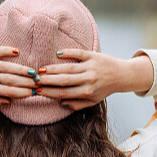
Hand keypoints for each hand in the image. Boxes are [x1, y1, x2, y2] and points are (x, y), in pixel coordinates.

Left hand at [0, 46, 37, 108]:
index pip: (8, 91)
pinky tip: (18, 52)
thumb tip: (10, 101)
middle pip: (10, 79)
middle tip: (38, 82)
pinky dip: (7, 51)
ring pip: (6, 66)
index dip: (22, 92)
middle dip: (25, 81)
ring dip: (21, 69)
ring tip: (33, 71)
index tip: (34, 92)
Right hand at [36, 49, 153, 110]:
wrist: (122, 75)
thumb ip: (77, 104)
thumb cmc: (104, 89)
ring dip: (54, 68)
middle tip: (35, 80)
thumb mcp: (92, 101)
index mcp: (87, 92)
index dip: (50, 92)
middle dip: (48, 80)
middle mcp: (89, 80)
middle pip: (64, 80)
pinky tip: (57, 54)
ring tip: (41, 69)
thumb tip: (61, 103)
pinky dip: (68, 53)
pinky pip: (79, 53)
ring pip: (69, 68)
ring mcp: (91, 67)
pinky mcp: (94, 56)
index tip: (38, 91)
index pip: (64, 93)